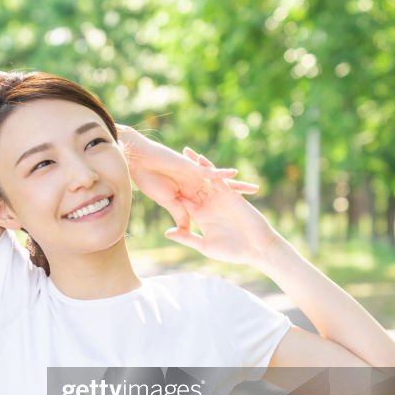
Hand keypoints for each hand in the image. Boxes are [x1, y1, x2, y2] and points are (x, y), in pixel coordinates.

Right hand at [119, 126, 257, 230]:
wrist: (140, 162)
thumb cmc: (149, 182)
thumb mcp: (168, 203)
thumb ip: (180, 216)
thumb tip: (186, 232)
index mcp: (189, 197)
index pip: (209, 208)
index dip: (221, 215)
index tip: (234, 225)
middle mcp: (196, 186)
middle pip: (221, 195)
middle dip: (236, 201)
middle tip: (252, 211)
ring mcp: (196, 176)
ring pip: (221, 183)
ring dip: (237, 186)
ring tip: (255, 189)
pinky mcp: (192, 168)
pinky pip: (209, 171)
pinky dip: (220, 174)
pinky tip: (234, 176)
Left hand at [162, 147, 282, 266]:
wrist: (256, 248)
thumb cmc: (232, 252)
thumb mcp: (205, 245)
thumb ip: (187, 238)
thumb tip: (167, 232)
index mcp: (200, 216)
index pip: (182, 201)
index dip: (169, 191)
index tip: (155, 180)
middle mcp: (208, 205)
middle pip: (191, 185)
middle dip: (180, 173)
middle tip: (167, 159)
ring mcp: (219, 199)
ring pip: (204, 179)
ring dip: (195, 165)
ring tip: (184, 152)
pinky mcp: (230, 195)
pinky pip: (218, 179)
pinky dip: (211, 169)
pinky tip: (201, 160)